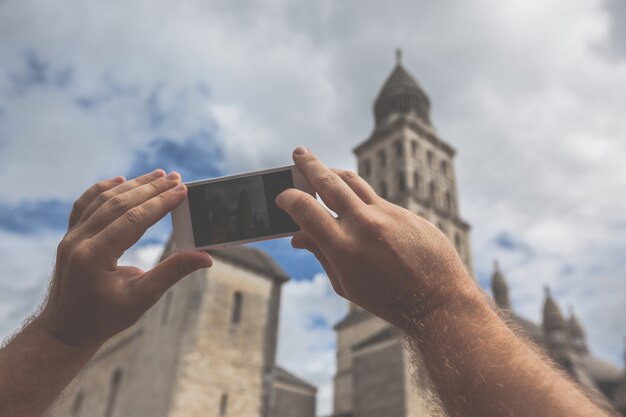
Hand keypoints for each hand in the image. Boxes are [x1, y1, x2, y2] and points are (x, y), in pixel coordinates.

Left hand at [39, 170, 212, 347]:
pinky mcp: (69, 236)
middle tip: (176, 177)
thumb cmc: (106, 317)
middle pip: (118, 203)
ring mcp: (70, 236)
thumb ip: (173, 272)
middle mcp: (77, 241)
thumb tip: (206, 257)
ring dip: (132, 185)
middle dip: (150, 189)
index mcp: (93, 257)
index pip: (132, 219)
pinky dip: (102, 189)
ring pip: (102, 200)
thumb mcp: (142, 298)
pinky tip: (121, 181)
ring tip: (157, 175)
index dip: (160, 203)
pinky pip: (85, 204)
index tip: (181, 190)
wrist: (67, 329)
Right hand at [276, 148, 477, 330]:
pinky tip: (358, 206)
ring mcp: (389, 214)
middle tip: (298, 153)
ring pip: (354, 181)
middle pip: (328, 181)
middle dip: (309, 165)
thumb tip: (298, 237)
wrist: (438, 301)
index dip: (288, 198)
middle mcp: (364, 224)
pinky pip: (377, 199)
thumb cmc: (388, 300)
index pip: (305, 209)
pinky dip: (361, 198)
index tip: (283, 196)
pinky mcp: (407, 213)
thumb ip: (321, 255)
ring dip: (334, 171)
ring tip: (323, 168)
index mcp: (343, 248)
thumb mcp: (346, 285)